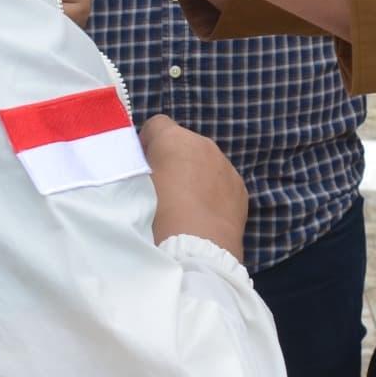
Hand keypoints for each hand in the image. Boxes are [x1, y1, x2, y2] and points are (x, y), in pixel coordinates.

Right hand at [139, 115, 249, 261]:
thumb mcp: (135, 187)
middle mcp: (203, 144)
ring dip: (194, 175)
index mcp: (174, 139)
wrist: (197, 251)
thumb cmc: (157, 216)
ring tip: (185, 206)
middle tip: (162, 190)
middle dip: (173, 160)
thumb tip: (143, 167)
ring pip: (205, 162)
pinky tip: (204, 214)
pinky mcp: (240, 188)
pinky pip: (221, 181)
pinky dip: (213, 191)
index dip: (147, 144)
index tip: (143, 166)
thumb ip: (137, 168)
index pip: (156, 124)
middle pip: (183, 143)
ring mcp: (226, 165)